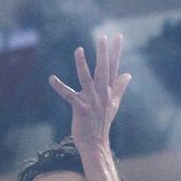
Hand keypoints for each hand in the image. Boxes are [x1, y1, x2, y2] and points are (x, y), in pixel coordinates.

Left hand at [49, 35, 130, 150]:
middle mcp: (102, 94)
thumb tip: (128, 74)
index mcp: (108, 91)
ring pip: (87, 79)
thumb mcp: (113, 104)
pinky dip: (60, 87)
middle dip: (104, 54)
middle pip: (104, 70)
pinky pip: (69, 95)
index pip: (114, 67)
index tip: (118, 36)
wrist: (96, 144)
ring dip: (83, 65)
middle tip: (104, 37)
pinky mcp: (81, 109)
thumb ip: (119, 88)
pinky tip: (51, 78)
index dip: (115, 52)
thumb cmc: (102, 123)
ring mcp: (92, 101)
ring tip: (79, 50)